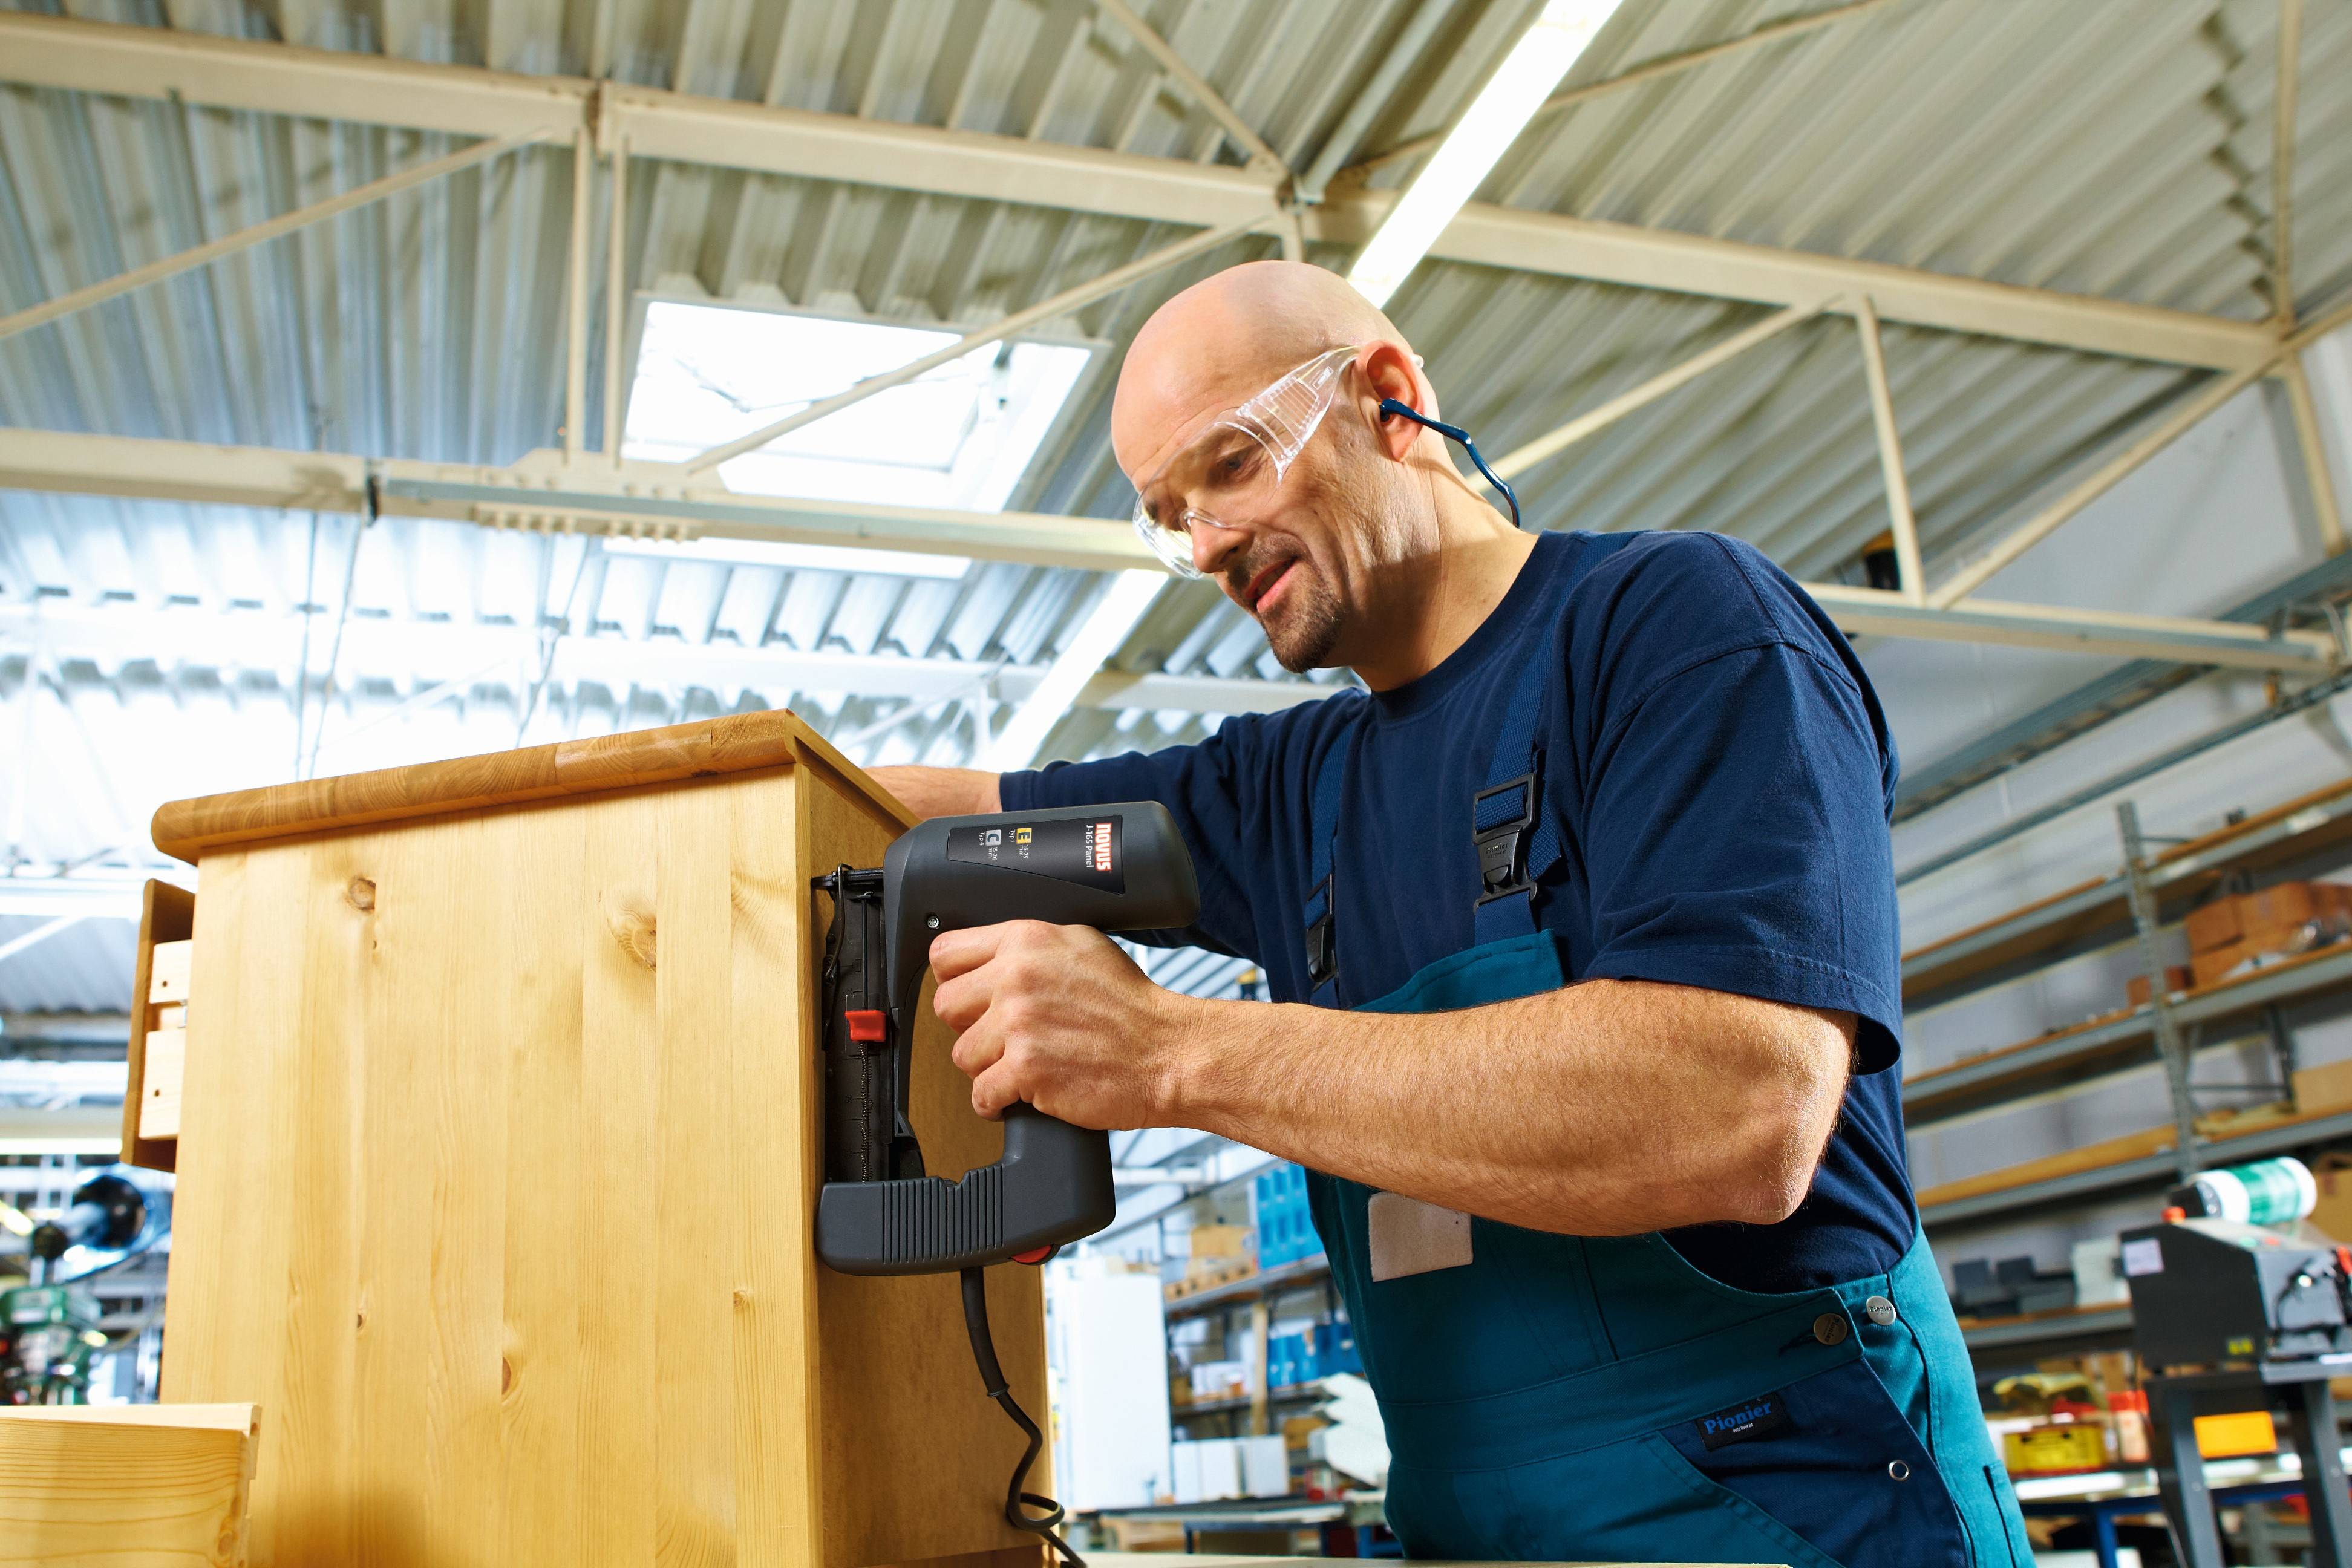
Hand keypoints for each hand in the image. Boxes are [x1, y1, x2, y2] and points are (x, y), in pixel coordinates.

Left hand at [929, 919, 1189, 1128]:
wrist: (1169, 1052)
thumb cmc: (1132, 1007)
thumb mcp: (1081, 947)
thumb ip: (1030, 949)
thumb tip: (989, 961)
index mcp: (1027, 940)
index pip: (946, 954)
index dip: (954, 980)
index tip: (968, 998)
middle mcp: (1018, 976)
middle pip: (946, 1006)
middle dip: (970, 1026)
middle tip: (1000, 1037)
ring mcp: (1019, 1023)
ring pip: (961, 1054)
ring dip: (987, 1067)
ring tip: (1022, 1066)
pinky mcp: (1026, 1069)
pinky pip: (980, 1094)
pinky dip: (996, 1102)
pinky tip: (1020, 1093)